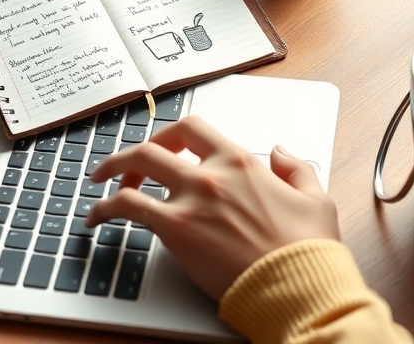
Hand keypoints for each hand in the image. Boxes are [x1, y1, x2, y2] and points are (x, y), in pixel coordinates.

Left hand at [85, 116, 339, 299]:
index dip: (171, 134)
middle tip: (122, 165)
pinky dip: (104, 208)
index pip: (194, 128)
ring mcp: (190, 200)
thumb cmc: (308, 249)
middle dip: (132, 152)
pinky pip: (127, 207)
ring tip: (99, 184)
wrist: (297, 284)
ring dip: (111, 172)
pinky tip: (97, 217)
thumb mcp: (316, 198)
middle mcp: (211, 174)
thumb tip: (281, 152)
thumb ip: (296, 169)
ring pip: (134, 169)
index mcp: (241, 162)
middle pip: (155, 145)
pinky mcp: (175, 229)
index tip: (164, 145)